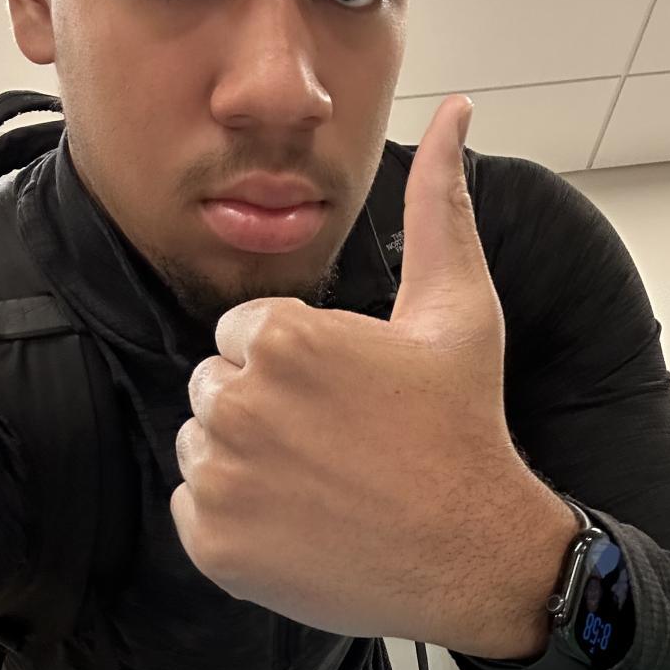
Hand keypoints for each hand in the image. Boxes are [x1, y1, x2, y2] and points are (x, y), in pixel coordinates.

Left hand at [171, 95, 576, 659]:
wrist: (473, 556)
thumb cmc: (464, 431)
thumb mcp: (460, 310)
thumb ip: (437, 207)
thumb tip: (454, 113)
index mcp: (281, 338)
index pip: (244, 336)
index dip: (296, 366)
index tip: (345, 400)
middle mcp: (236, 403)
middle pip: (216, 388)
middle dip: (264, 409)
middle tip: (335, 446)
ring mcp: (220, 481)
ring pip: (201, 448)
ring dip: (245, 463)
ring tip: (318, 485)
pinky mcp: (212, 545)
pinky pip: (195, 511)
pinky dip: (235, 522)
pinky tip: (298, 526)